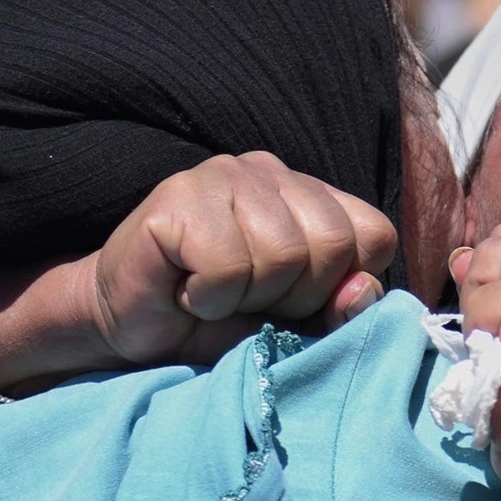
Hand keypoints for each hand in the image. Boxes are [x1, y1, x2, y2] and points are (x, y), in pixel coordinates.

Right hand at [83, 152, 397, 368]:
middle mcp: (273, 172)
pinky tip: (186, 289)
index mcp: (312, 196)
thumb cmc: (215, 323)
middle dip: (294, 298)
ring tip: (214, 294)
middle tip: (246, 301)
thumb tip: (361, 290)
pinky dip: (208, 297)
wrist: (127, 327)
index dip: (342, 288)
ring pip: (281, 255)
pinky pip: (228, 265)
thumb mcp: (294, 328)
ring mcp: (225, 175)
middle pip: (332, 245)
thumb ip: (340, 312)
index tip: (293, 303)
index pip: (374, 235)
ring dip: (246, 298)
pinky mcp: (179, 196)